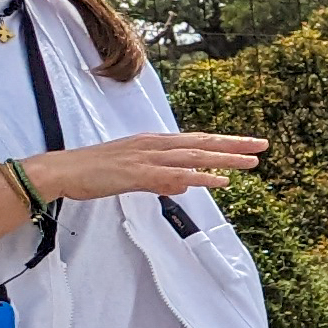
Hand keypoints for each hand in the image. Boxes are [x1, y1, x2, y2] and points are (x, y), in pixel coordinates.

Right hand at [30, 131, 264, 201]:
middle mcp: (155, 145)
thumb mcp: (136, 175)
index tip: (248, 143)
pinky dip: (200, 177)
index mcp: (154, 143)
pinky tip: (220, 181)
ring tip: (251, 163)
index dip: (223, 141)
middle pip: (202, 143)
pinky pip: (175, 175)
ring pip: (194, 157)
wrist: (64, 171)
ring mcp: (147, 158)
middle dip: (234, 144)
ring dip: (224, 159)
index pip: (196, 140)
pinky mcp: (139, 173)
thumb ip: (162, 180)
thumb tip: (186, 186)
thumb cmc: (96, 172)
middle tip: (263, 145)